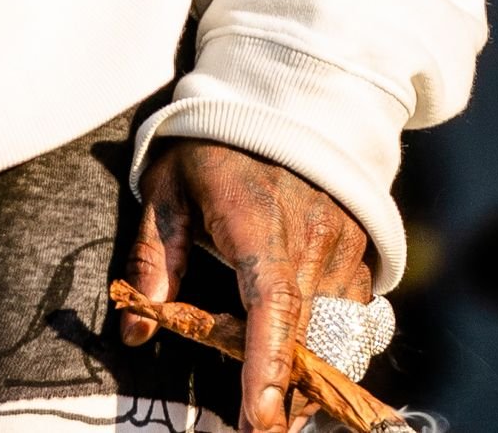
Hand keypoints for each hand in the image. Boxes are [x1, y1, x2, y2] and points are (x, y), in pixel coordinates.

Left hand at [121, 139, 377, 429]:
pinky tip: (304, 366)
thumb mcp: (168, 188)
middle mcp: (313, 234)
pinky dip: (332, 346)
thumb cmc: (214, 144)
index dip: (267, 363)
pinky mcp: (361, 248)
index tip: (260, 418)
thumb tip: (136, 328)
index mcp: (259, 219)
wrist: (282, 97)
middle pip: (308, 333)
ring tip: (280, 410)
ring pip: (337, 331)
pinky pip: (353, 313)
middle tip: (258, 430)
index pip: (272, 301)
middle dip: (286, 391)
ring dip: (311, 374)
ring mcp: (344, 242)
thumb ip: (154, 256)